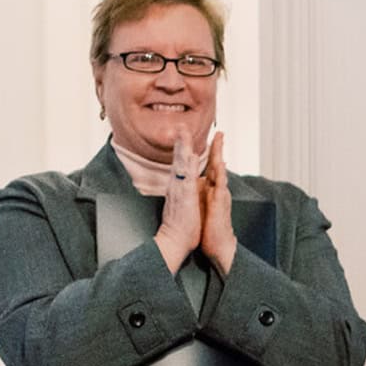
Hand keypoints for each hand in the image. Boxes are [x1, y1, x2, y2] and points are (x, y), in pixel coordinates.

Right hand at [154, 131, 203, 271]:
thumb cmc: (182, 225)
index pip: (179, 164)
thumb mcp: (183, 204)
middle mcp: (177, 185)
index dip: (181, 149)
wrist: (175, 240)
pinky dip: (188, 165)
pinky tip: (190, 154)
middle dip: (180, 142)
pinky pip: (186, 177)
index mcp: (178, 187)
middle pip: (178, 159)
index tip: (182, 135)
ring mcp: (179, 189)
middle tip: (180, 125)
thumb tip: (184, 184)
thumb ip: (183, 192)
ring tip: (182, 131)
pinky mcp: (184, 196)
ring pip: (180, 164)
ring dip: (182, 147)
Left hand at [198, 130, 235, 274]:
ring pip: (220, 171)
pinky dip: (221, 173)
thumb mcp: (202, 205)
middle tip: (220, 132)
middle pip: (217, 164)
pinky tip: (221, 163)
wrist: (217, 245)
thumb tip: (198, 183)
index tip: (211, 138)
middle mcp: (217, 190)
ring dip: (220, 154)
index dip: (211, 152)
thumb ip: (202, 192)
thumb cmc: (208, 227)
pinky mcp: (220, 203)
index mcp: (210, 189)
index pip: (211, 166)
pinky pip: (220, 185)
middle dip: (218, 147)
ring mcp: (220, 196)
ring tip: (220, 140)